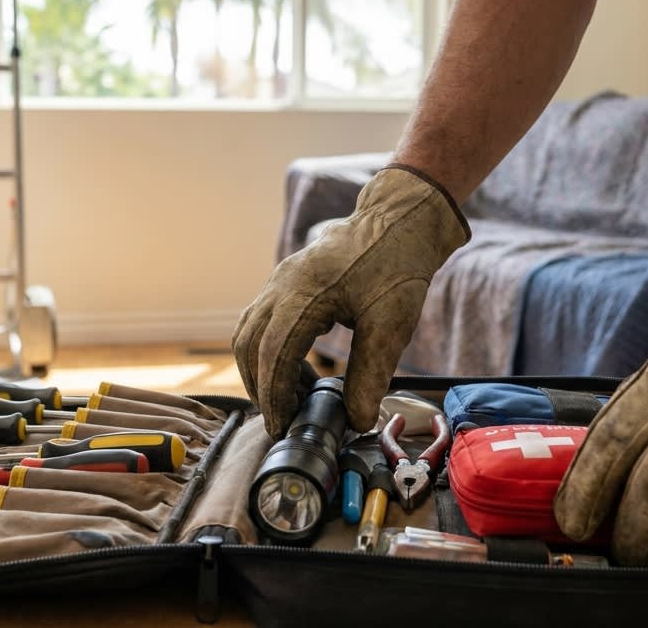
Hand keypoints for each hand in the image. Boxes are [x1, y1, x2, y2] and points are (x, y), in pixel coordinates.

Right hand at [233, 165, 469, 437]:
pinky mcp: (286, 282)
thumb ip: (370, 374)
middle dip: (260, 387)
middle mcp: (281, 285)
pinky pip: (260, 320)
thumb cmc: (396, 267)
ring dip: (259, 369)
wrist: (399, 222)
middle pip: (248, 345)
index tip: (283, 426)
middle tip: (282, 419)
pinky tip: (296, 369)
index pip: (272, 354)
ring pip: (248, 332)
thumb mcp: (391, 325)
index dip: (274, 395)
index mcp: (303, 293)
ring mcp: (279, 281)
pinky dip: (267, 350)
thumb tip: (357, 421)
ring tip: (288, 399)